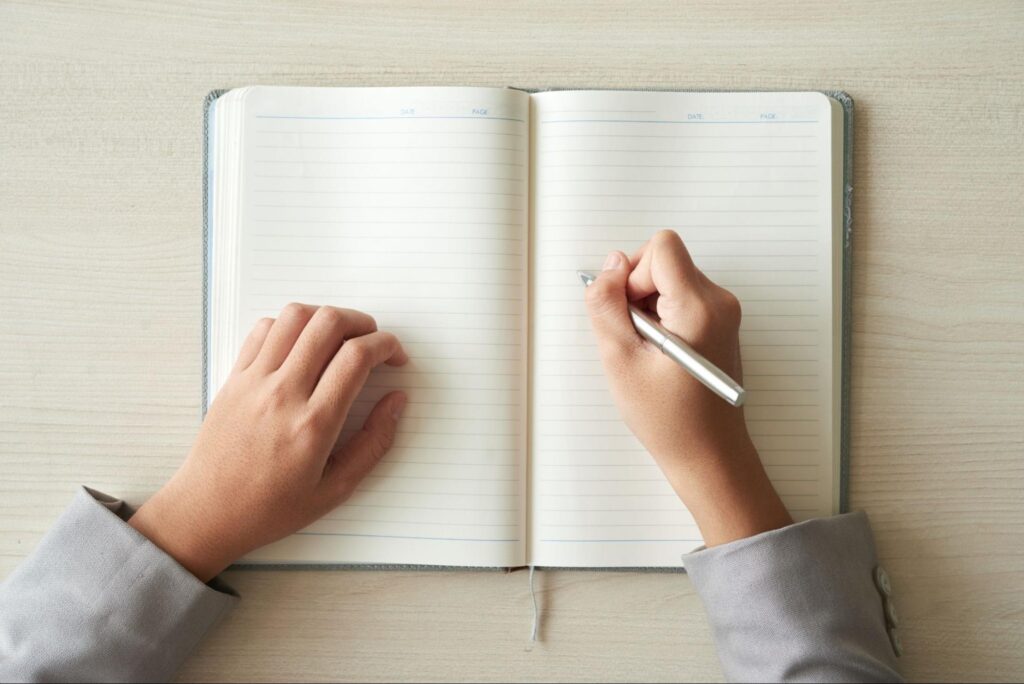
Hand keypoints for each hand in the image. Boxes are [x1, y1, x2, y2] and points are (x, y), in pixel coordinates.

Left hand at [129, 303, 407, 580]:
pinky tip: (302, 346)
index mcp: (313, 425)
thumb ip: (374, 442)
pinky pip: (264, 329)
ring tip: (339, 338)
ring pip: (295, 316)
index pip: (356, 357)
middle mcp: (283, 394)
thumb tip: (397, 400)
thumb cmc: (270, 508)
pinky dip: (291, 325)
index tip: (395, 356)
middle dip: (362, 322)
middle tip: (373, 342)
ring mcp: (254, 381)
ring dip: (326, 317)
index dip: (386, 345)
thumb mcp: (336, 489)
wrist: (206, 513)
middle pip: (328, 323)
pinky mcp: (234, 377)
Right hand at [584, 230, 791, 545]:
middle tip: (634, 339)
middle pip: (666, 261)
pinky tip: (660, 356)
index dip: (633, 274)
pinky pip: (681, 298)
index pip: (662, 247)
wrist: (709, 456)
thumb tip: (609, 265)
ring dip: (648, 308)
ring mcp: (724, 313)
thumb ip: (607, 305)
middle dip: (638, 292)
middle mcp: (719, 302)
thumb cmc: (668, 419)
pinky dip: (662, 318)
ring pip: (671, 280)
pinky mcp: (720, 324)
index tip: (629, 315)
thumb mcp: (620, 360)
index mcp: (700, 307)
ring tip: (648, 353)